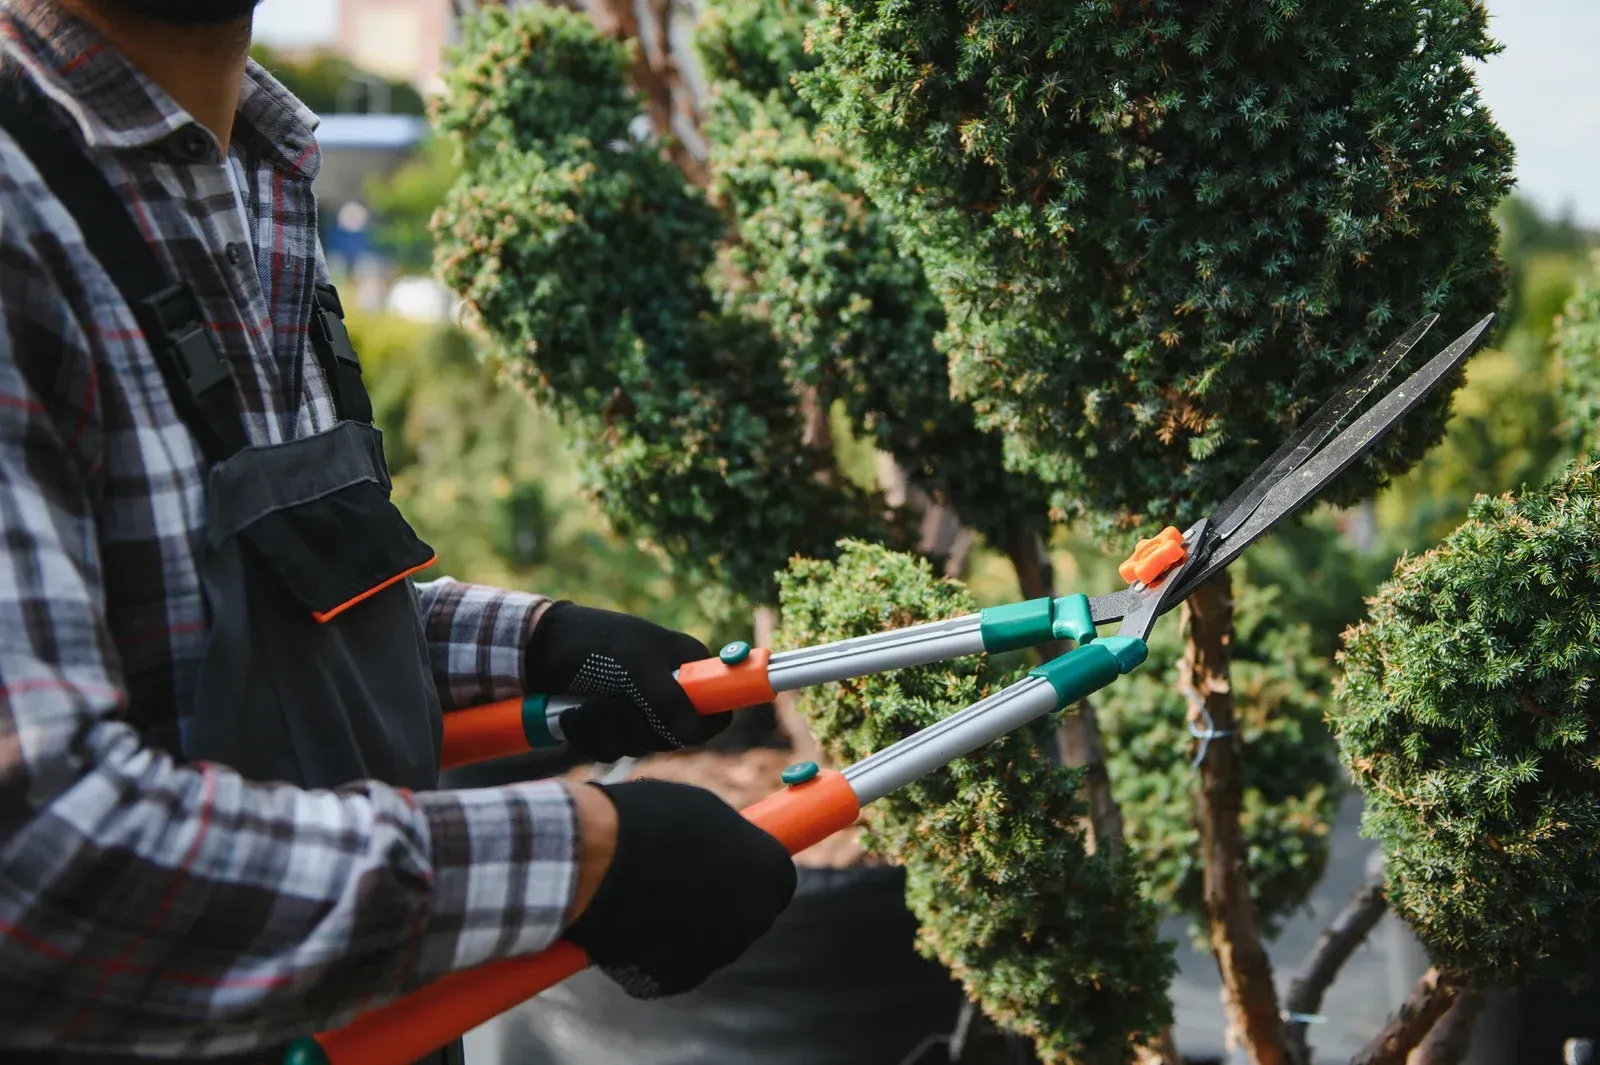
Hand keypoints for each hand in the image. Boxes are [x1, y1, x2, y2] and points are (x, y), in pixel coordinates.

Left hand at [523, 602, 724, 761]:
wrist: (538, 644)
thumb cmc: (592, 641)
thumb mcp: (633, 663)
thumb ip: (667, 698)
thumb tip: (695, 734)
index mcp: (686, 669)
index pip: (715, 713)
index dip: (697, 727)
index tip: (667, 728)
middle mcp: (668, 691)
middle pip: (671, 739)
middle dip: (632, 728)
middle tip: (607, 703)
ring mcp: (638, 710)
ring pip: (637, 748)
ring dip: (604, 733)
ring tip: (583, 706)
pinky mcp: (610, 725)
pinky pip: (609, 751)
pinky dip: (586, 739)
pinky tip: (572, 716)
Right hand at [561, 780, 796, 997]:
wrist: (594, 861)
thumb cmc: (649, 822)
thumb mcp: (702, 813)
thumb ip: (727, 841)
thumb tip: (728, 851)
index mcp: (770, 874)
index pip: (777, 881)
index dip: (752, 873)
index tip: (732, 866)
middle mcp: (754, 921)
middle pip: (744, 916)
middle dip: (720, 903)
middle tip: (680, 879)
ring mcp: (716, 956)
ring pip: (705, 942)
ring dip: (684, 925)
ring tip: (642, 892)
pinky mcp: (674, 981)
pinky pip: (668, 964)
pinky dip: (651, 949)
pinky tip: (626, 921)